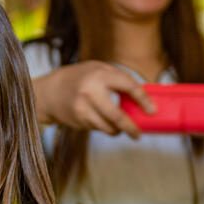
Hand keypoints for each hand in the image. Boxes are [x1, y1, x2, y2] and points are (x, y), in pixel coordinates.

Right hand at [34, 61, 152, 137]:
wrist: (50, 92)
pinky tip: (100, 119)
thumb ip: (119, 79)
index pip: (128, 87)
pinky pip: (98, 128)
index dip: (143, 100)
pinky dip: (104, 127)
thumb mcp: (98, 69)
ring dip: (118, 130)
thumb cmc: (80, 78)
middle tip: (139, 134)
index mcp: (99, 75)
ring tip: (120, 127)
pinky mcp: (78, 121)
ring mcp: (82, 109)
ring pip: (108, 127)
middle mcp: (90, 92)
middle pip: (117, 116)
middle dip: (131, 128)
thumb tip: (144, 96)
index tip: (152, 111)